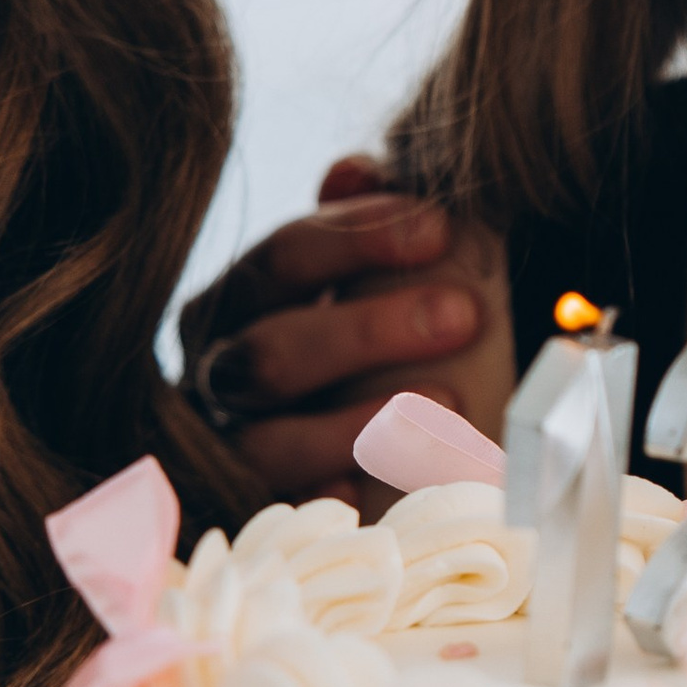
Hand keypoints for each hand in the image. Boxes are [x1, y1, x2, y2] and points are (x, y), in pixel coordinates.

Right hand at [179, 155, 504, 507]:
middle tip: (466, 313)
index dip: (359, 240)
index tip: (442, 230)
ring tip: (453, 404)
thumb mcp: (369, 274)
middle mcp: (220, 373)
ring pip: (269, 442)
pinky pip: (278, 517)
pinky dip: (322, 504)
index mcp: (243, 301)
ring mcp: (232, 450)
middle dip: (370, 331)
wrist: (355, 441)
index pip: (284, 260)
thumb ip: (361, 222)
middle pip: (273, 352)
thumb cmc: (368, 339)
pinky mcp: (256, 514)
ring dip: (362, 423)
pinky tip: (370, 494)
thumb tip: (353, 168)